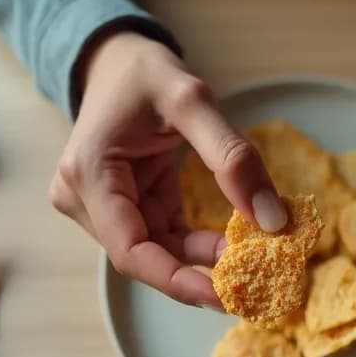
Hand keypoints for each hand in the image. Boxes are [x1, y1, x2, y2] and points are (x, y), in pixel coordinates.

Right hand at [48, 30, 282, 306]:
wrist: (114, 60)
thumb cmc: (144, 72)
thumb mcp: (192, 100)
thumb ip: (232, 157)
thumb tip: (272, 220)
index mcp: (89, 175)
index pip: (131, 251)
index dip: (177, 281)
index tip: (226, 296)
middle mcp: (82, 199)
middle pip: (143, 256)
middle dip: (198, 271)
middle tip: (257, 282)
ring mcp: (98, 206)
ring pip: (154, 251)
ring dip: (202, 258)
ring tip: (253, 259)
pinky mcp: (120, 206)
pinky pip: (160, 236)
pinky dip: (196, 243)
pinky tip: (232, 243)